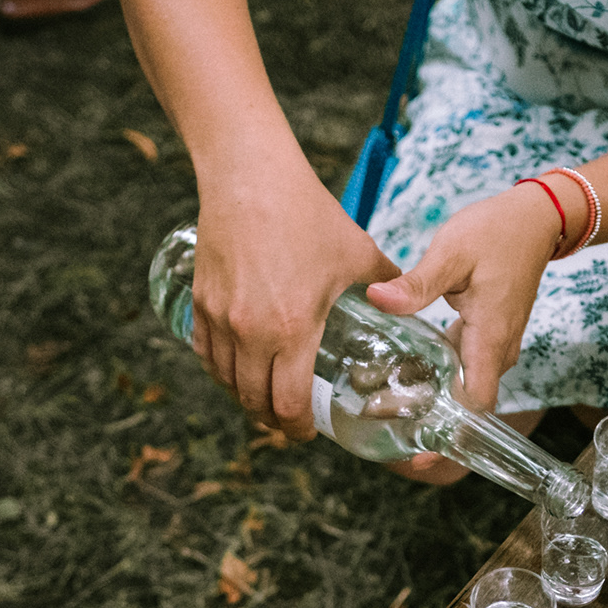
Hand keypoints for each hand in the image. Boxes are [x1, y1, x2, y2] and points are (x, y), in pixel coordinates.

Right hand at [191, 164, 398, 439]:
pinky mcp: (201, 301)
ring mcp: (220, 318)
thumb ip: (387, 284)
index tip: (309, 432)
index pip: (288, 404)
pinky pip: (206, 352)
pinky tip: (236, 368)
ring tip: (264, 397)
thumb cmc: (307, 214)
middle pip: (254, 402)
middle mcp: (250, 332)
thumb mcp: (357, 253)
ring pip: (226, 381)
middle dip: (273, 419)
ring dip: (245, 397)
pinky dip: (221, 369)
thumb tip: (406, 301)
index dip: (298, 429)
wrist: (251, 176)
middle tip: (290, 420)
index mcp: (292, 329)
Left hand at [363, 183, 556, 412]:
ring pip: (465, 388)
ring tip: (384, 400)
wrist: (534, 220)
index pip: (476, 406)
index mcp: (490, 339)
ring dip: (431, 398)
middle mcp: (498, 351)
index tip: (419, 452)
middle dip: (429, 421)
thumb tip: (377, 299)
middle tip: (382, 420)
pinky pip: (464, 369)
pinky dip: (438, 375)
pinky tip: (406, 368)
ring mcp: (495, 346)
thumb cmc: (496, 233)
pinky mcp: (488, 337)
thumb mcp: (451, 253)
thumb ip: (417, 283)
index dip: (450, 433)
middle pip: (466, 405)